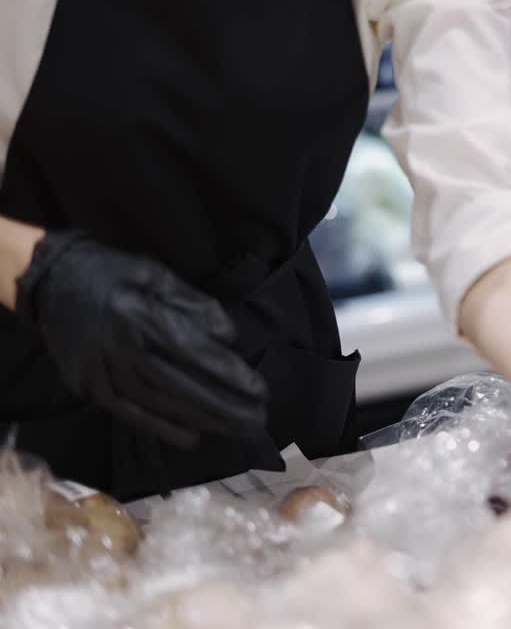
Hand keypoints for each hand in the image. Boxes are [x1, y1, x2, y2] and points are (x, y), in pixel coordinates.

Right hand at [15, 231, 267, 447]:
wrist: (49, 282)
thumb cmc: (113, 274)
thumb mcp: (156, 273)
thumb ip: (194, 303)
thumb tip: (228, 337)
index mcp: (138, 313)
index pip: (193, 349)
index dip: (229, 373)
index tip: (260, 390)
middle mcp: (119, 347)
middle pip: (180, 384)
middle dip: (224, 406)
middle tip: (258, 420)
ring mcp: (101, 371)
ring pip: (159, 403)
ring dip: (202, 420)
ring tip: (237, 430)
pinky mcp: (90, 387)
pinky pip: (130, 414)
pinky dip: (162, 428)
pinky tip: (193, 437)